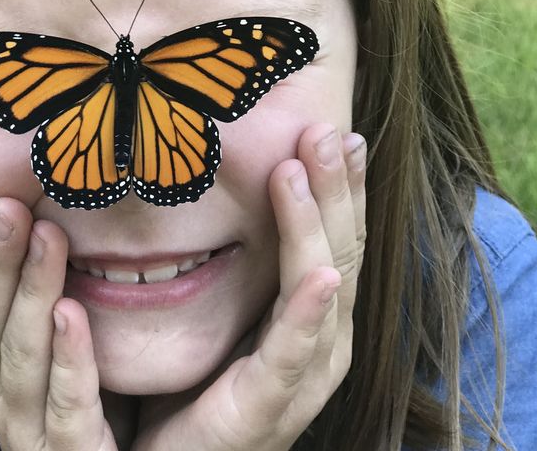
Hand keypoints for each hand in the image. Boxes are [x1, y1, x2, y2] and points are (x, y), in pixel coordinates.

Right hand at [0, 203, 117, 450]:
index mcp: (2, 373)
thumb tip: (55, 223)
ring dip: (31, 291)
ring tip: (46, 234)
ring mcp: (35, 435)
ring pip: (23, 357)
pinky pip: (69, 405)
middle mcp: (8, 402)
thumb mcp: (75, 349)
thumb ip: (63, 298)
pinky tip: (70, 312)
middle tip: (8, 206)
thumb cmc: (110, 410)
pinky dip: (68, 356)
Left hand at [132, 124, 365, 450]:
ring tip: (304, 168)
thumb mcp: (225, 308)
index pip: (332, 239)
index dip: (337, 188)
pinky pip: (293, 354)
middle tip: (325, 130)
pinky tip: (319, 274)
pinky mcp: (268, 406)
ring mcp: (301, 376)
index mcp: (310, 316)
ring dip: (317, 226)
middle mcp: (320, 341)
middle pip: (337, 251)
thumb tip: (224, 194)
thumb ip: (237, 262)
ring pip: (323, 288)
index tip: (330, 130)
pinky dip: (309, 312)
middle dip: (335, 189)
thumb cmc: (199, 381)